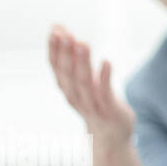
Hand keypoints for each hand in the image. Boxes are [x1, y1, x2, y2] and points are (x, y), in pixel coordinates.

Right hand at [48, 25, 143, 165]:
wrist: (111, 136)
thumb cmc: (96, 102)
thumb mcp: (81, 81)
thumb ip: (73, 59)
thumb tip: (61, 30)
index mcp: (67, 89)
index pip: (56, 67)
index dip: (55, 49)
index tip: (55, 29)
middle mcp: (76, 97)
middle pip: (67, 74)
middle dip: (65, 53)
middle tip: (65, 33)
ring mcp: (92, 105)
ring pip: (83, 83)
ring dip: (82, 63)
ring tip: (82, 43)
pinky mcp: (109, 110)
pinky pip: (105, 93)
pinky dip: (104, 77)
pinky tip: (106, 61)